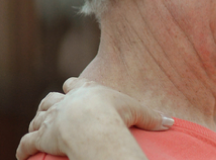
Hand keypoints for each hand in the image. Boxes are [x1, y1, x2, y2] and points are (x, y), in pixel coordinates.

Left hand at [15, 78, 170, 159]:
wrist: (90, 124)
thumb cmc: (114, 114)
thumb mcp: (137, 112)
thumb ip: (152, 117)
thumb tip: (171, 123)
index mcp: (86, 91)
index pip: (74, 85)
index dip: (73, 87)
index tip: (73, 88)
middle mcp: (65, 102)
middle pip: (51, 99)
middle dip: (51, 103)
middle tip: (54, 109)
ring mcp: (51, 119)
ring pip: (38, 118)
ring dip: (38, 123)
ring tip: (39, 128)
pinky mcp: (41, 137)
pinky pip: (27, 142)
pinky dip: (23, 148)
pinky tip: (22, 154)